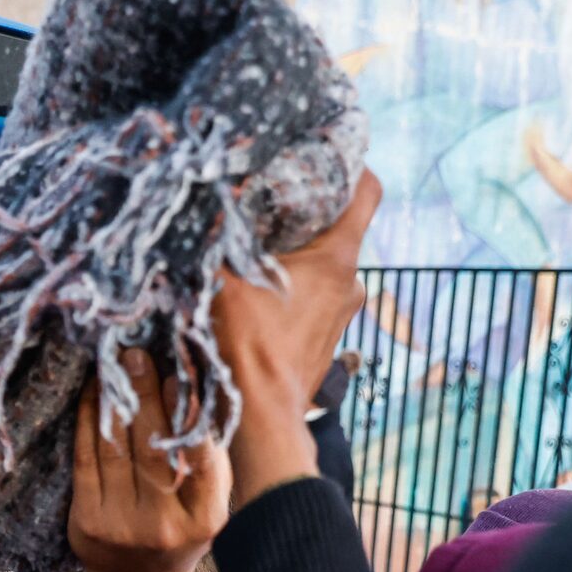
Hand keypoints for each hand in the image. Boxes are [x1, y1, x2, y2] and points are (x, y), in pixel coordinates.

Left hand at [70, 348, 230, 571]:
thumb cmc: (181, 530)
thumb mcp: (209, 502)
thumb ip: (207, 456)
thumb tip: (193, 390)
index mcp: (204, 518)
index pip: (199, 458)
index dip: (187, 413)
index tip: (179, 373)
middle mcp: (162, 525)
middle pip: (152, 448)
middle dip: (145, 395)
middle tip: (138, 354)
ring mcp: (120, 526)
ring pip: (115, 449)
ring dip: (114, 400)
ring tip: (115, 364)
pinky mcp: (86, 522)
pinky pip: (86, 460)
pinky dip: (89, 422)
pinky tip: (94, 394)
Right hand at [212, 171, 381, 507]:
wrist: (259, 419)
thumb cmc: (246, 346)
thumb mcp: (223, 276)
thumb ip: (218, 233)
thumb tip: (202, 189)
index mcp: (338, 257)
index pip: (368, 190)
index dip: (352, 163)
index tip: (326, 152)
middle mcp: (351, 285)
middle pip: (341, 228)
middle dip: (310, 212)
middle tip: (273, 201)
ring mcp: (341, 317)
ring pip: (326, 269)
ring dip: (299, 257)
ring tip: (260, 252)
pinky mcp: (326, 344)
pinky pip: (315, 302)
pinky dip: (295, 292)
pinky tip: (261, 297)